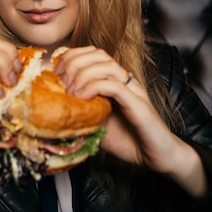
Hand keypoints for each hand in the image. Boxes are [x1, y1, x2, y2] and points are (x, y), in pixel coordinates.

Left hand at [56, 46, 206, 195]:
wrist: (157, 157)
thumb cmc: (129, 141)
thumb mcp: (96, 126)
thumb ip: (81, 114)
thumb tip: (55, 112)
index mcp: (115, 81)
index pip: (93, 54)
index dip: (72, 57)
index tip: (56, 74)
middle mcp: (125, 81)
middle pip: (98, 54)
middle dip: (74, 63)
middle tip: (60, 83)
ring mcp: (133, 90)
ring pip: (106, 65)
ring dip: (82, 75)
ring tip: (70, 93)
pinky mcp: (138, 104)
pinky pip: (114, 86)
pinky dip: (94, 88)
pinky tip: (83, 99)